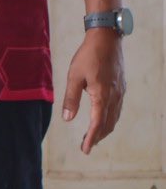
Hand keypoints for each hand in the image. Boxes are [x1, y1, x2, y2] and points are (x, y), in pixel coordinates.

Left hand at [62, 29, 124, 153]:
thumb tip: (67, 118)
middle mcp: (114, 96)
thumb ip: (71, 99)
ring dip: (104, 129)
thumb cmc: (88, 56)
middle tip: (86, 146)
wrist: (106, 39)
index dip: (91, 137)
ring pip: (114, 117)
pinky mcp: (121, 87)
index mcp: (102, 95)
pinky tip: (103, 119)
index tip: (85, 149)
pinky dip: (110, 118)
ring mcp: (120, 92)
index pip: (98, 123)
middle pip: (108, 123)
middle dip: (97, 136)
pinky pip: (117, 108)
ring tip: (93, 136)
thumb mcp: (74, 76)